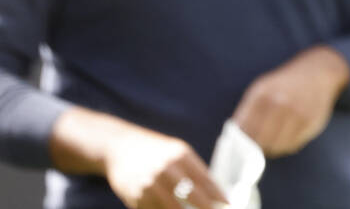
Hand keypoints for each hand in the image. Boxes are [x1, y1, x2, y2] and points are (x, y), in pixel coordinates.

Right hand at [49, 108, 225, 208]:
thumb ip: (193, 169)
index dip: (217, 194)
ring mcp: (150, 185)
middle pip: (191, 196)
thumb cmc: (156, 150)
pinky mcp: (137, 198)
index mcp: (181, 156)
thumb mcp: (177, 152)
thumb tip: (213, 191)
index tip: (228, 204)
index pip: (204, 179)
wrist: (121, 148)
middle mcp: (166, 170)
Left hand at [231, 45, 349, 157]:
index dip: (241, 141)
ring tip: (272, 140)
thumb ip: (246, 112)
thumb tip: (233, 140)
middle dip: (256, 147)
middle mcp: (280, 103)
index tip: (240, 145)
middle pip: (260, 140)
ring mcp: (297, 113)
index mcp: (262, 94)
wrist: (317, 72)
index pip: (245, 129)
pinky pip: (292, 146)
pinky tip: (287, 134)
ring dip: (272, 148)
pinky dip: (286, 145)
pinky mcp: (311, 123)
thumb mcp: (261, 89)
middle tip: (257, 146)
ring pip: (276, 147)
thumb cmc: (284, 84)